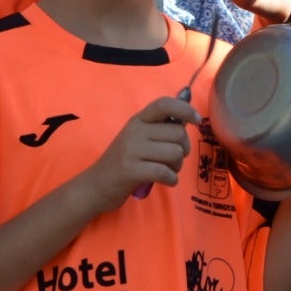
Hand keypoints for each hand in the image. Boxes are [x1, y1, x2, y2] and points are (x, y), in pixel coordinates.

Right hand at [78, 96, 197, 213]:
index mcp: (138, 120)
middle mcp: (135, 131)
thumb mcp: (137, 139)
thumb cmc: (122, 162)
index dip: (185, 109)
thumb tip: (187, 118)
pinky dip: (172, 179)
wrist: (93, 186)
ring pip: (174, 152)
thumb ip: (159, 129)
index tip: (197, 120)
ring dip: (178, 166)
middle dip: (184, 149)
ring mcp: (131, 150)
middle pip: (178, 133)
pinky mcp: (130, 170)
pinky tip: (168, 181)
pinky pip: (164, 171)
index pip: (164, 104)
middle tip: (176, 160)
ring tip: (169, 171)